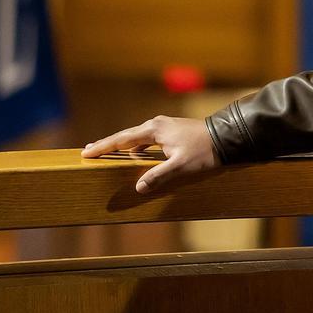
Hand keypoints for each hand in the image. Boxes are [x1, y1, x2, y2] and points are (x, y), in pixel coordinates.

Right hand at [79, 116, 219, 194]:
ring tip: (107, 153)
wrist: (227, 137)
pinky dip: (137, 147)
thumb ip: (158, 176)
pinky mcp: (172, 130)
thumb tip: (138, 187)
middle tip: (88, 150)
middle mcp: (156, 124)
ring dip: (123, 146)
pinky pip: (148, 139)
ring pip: (137, 137)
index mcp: (154, 130)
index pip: (121, 139)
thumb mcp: (180, 167)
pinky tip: (134, 155)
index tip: (85, 152)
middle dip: (108, 144)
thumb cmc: (205, 151)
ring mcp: (165, 126)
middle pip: (126, 136)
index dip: (103, 147)